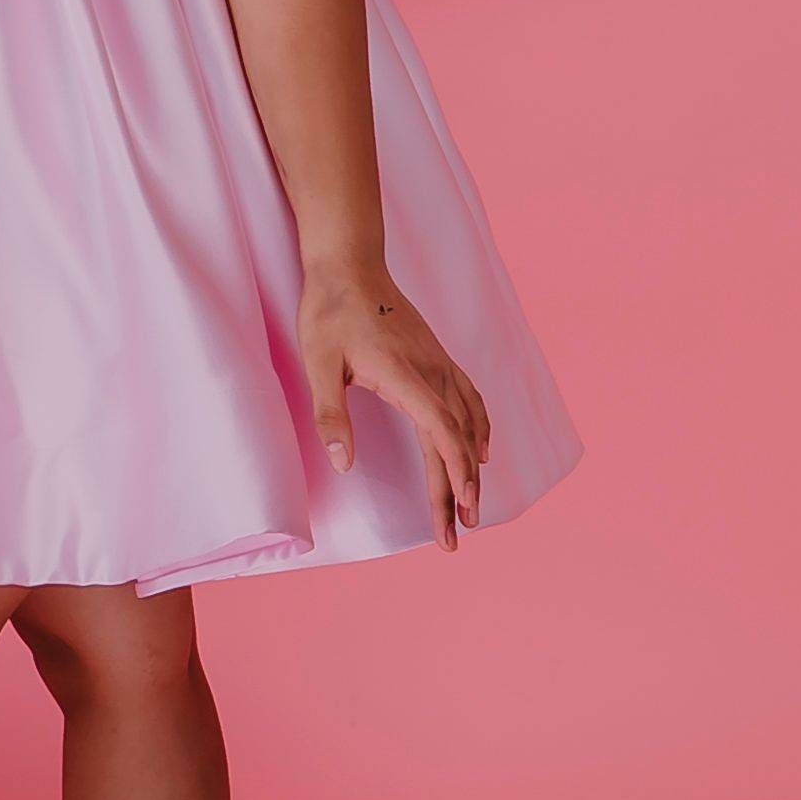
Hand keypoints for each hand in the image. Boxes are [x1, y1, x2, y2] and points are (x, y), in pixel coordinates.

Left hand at [298, 268, 489, 551]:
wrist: (350, 264)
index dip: (454, 474)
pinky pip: (469, 398)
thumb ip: (331, 415)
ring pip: (466, 422)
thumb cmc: (330, 312)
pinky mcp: (437, 357)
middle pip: (456, 439)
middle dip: (460, 490)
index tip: (459, 512)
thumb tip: (344, 465)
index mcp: (404, 376)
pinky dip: (480, 428)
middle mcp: (431, 372)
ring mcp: (439, 363)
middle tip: (457, 535)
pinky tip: (482, 448)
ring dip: (471, 466)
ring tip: (472, 505)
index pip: (440, 433)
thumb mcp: (317, 363)